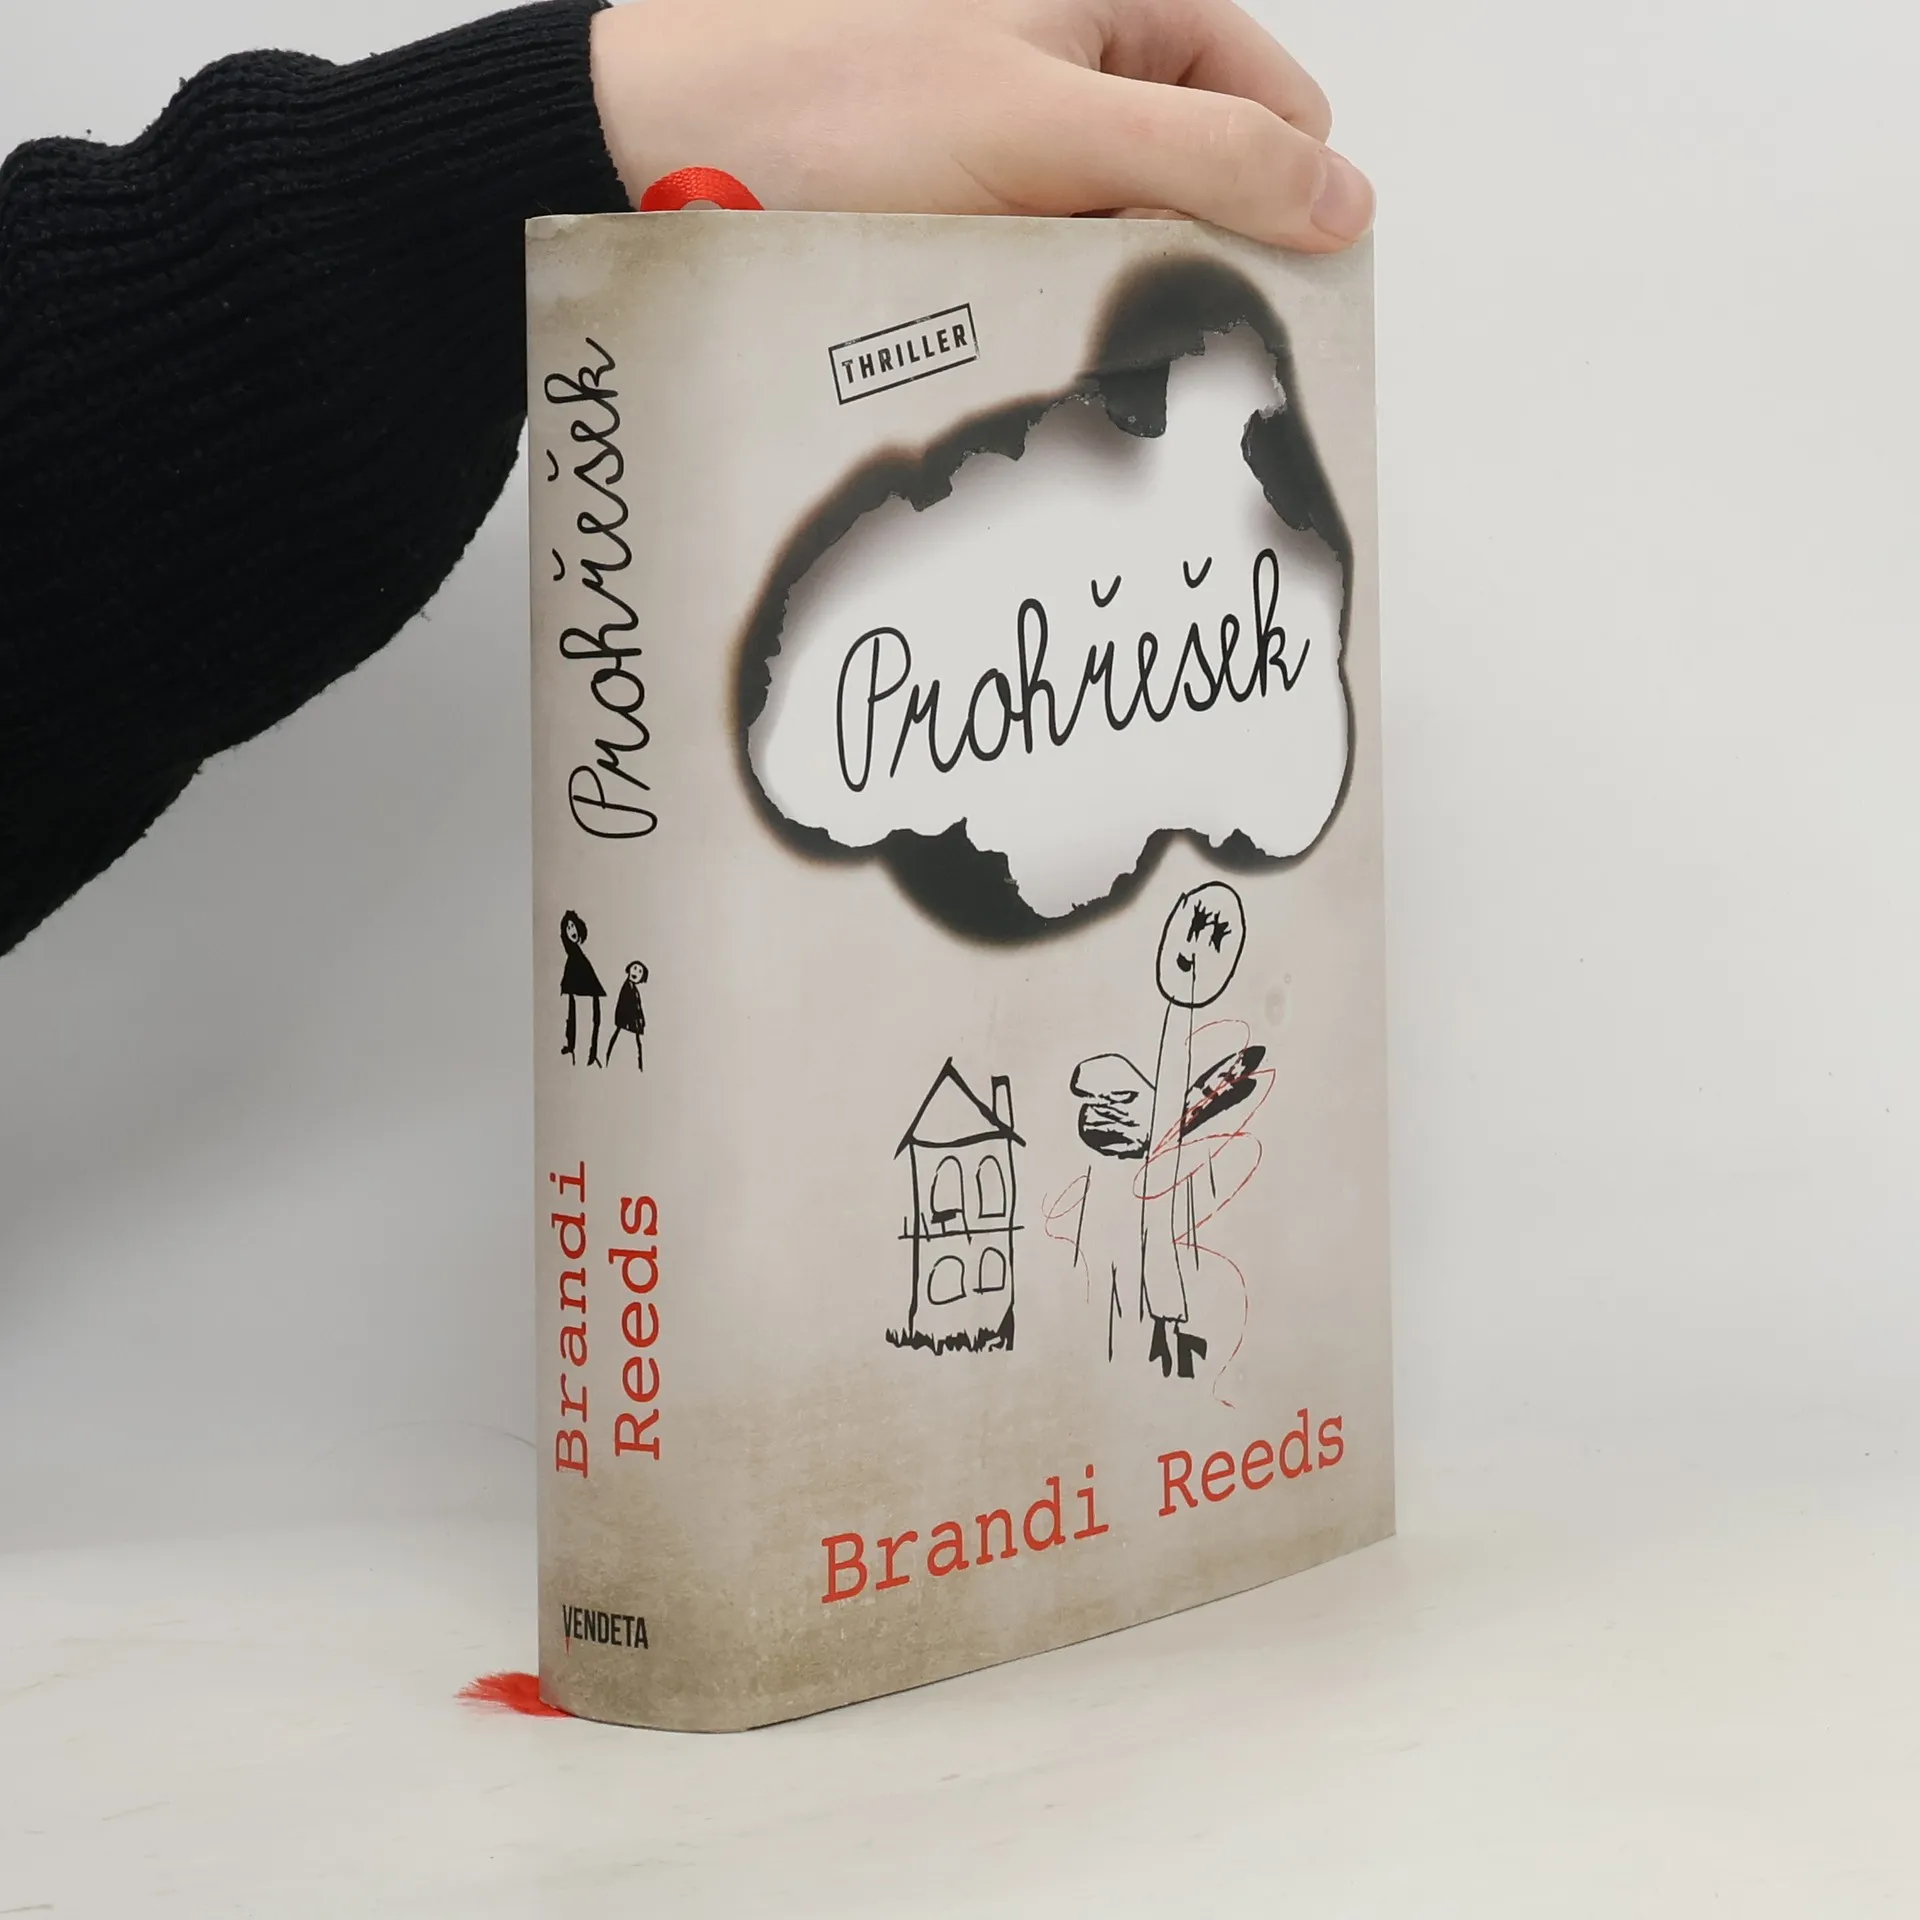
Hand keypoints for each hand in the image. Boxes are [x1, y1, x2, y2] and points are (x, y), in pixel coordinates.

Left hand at [588, 0, 1372, 250]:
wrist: (668, 145)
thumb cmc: (836, 107)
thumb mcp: (1050, 127)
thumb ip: (1211, 157)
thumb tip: (1341, 199)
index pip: (1278, 104)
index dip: (1285, 198)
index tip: (1265, 294)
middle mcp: (1082, 48)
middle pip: (1206, 170)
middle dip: (1187, 245)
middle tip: (1129, 304)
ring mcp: (1025, 121)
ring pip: (1128, 222)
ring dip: (1110, 279)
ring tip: (1042, 299)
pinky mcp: (972, 186)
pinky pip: (1053, 249)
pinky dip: (1047, 288)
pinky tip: (1004, 308)